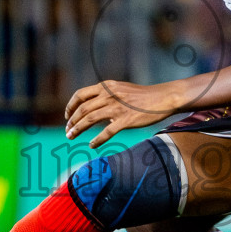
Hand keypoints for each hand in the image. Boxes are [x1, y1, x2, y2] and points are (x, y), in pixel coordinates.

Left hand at [66, 80, 186, 147]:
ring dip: (78, 129)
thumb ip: (107, 95)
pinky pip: (107, 132)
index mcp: (106, 87)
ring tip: (71, 137)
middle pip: (83, 109)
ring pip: (90, 120)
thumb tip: (93, 107)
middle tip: (68, 131)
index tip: (67, 116)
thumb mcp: (121, 88)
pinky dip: (97, 140)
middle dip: (72, 121)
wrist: (163, 98)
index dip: (71, 106)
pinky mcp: (126, 120)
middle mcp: (109, 95)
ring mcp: (117, 108)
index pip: (80, 95)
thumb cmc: (143, 95)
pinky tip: (92, 145)